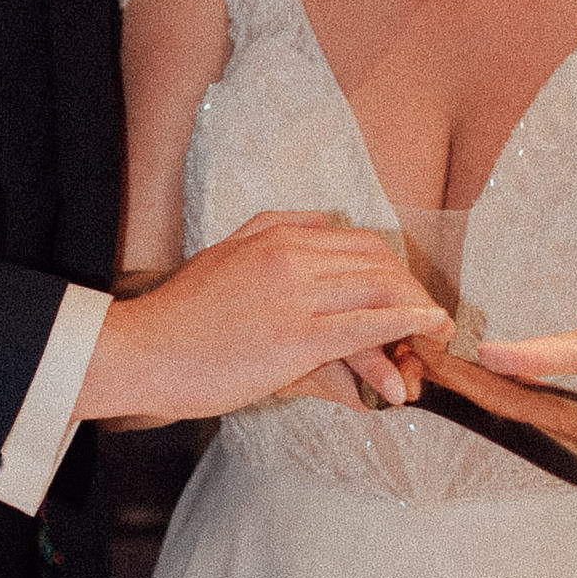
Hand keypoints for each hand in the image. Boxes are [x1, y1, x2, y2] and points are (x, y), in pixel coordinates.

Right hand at [79, 212, 449, 426]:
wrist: (138, 352)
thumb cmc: (179, 321)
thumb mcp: (228, 261)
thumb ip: (276, 241)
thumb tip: (322, 225)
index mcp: (276, 234)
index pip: (359, 241)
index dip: (395, 271)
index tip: (408, 298)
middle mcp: (290, 254)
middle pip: (379, 261)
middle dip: (414, 292)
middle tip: (431, 322)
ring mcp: (294, 292)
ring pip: (379, 291)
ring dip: (418, 315)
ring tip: (438, 338)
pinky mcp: (295, 335)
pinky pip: (368, 325)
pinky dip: (408, 326)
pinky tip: (429, 333)